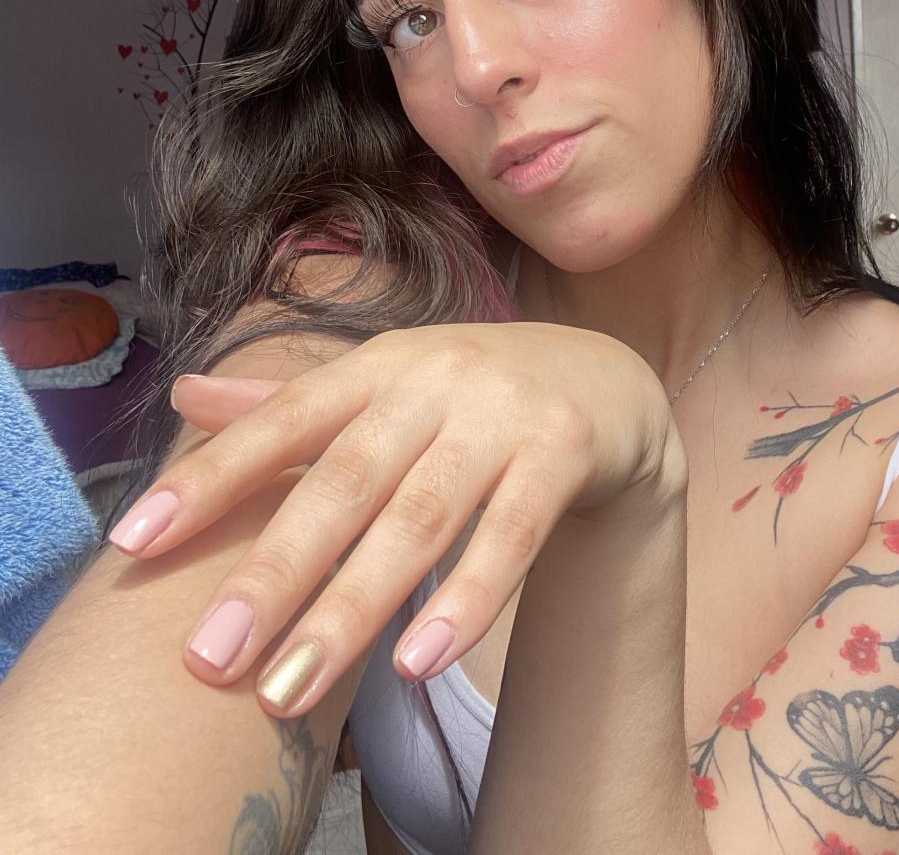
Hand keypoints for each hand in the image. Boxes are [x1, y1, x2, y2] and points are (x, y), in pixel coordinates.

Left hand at [108, 321, 684, 717]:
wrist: (606, 381)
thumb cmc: (468, 396)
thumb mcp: (382, 385)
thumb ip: (286, 403)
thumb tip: (182, 393)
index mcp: (379, 365)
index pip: (285, 419)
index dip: (212, 475)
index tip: (135, 541)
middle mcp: (435, 378)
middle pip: (345, 480)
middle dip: (274, 571)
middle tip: (210, 660)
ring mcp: (503, 413)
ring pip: (420, 517)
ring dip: (354, 606)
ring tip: (289, 691)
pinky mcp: (566, 449)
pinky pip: (512, 532)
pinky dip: (467, 597)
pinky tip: (416, 663)